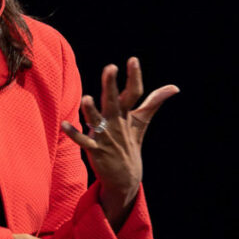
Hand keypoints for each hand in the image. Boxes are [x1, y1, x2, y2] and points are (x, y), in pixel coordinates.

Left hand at [61, 58, 178, 221]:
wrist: (126, 178)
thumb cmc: (130, 145)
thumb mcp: (141, 123)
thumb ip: (152, 103)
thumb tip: (174, 88)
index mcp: (127, 115)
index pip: (134, 93)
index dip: (134, 77)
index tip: (133, 60)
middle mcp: (116, 123)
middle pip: (114, 101)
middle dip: (111, 85)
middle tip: (111, 68)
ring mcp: (106, 137)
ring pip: (97, 120)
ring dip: (91, 110)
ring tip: (87, 98)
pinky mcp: (95, 150)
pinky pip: (83, 140)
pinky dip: (74, 133)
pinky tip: (64, 123)